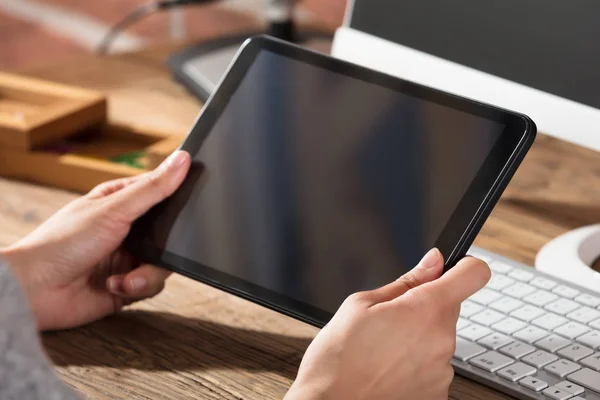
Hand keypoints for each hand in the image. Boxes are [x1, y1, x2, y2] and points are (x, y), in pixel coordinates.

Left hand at [1, 151, 191, 330]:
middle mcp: (126, 229)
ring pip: (163, 263)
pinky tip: (115, 285)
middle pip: (168, 233)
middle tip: (154, 250)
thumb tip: (182, 160)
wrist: (35, 291)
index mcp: (121, 202)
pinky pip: (151, 285)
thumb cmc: (60, 243)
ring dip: (147, 273)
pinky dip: (136, 287)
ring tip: (126, 277)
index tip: (193, 203)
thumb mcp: (113, 209)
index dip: (177, 198)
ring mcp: (126, 257)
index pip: (161, 192)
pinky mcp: (126, 285)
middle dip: (165, 247)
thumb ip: (152, 188)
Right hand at [286, 248, 489, 399]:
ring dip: (419, 338)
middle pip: (449, 309)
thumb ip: (406, 281)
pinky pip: (434, 367)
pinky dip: (417, 365)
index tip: (453, 270)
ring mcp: (442, 371)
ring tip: (383, 349)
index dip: (463, 267)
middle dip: (425, 308)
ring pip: (438, 339)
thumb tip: (433, 262)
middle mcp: (442, 341)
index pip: (474, 274)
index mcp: (425, 310)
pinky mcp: (438, 394)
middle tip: (390, 319)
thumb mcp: (361, 304)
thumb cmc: (337, 358)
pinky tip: (388, 369)